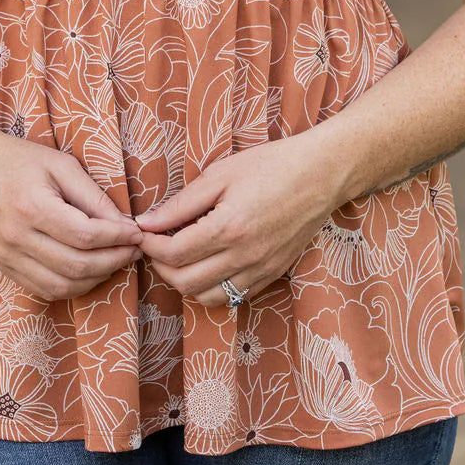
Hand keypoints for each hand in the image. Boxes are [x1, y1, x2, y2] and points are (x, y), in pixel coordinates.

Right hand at [0, 133, 144, 301]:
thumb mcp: (61, 165)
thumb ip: (93, 195)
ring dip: (96, 278)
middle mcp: (16, 237)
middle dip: (114, 260)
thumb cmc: (20, 160)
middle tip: (134, 250)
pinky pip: (44, 290)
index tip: (137, 233)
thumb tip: (124, 225)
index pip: (85, 235)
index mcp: (31, 206)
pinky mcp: (5, 267)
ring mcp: (8, 257)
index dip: (118, 238)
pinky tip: (89, 271)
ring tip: (116, 261)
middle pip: (76, 265)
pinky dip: (72, 286)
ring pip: (62, 285)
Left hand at [134, 129, 342, 307]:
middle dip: (161, 267)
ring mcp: (260, 271)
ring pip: (207, 298)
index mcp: (229, 228)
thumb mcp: (220, 174)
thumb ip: (181, 203)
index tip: (144, 232)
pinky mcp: (271, 276)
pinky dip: (210, 288)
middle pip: (185, 282)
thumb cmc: (270, 166)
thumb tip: (147, 222)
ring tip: (179, 257)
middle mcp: (245, 257)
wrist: (320, 175)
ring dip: (184, 282)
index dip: (150, 246)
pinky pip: (232, 297)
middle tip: (156, 245)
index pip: (173, 254)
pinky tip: (206, 264)